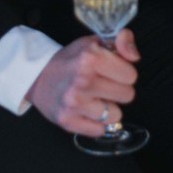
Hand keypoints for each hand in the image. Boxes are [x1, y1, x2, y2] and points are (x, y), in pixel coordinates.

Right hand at [25, 30, 139, 136]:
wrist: (37, 77)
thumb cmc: (70, 60)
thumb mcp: (94, 42)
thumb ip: (121, 42)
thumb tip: (135, 56)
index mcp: (90, 58)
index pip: (131, 75)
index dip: (123, 72)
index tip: (111, 71)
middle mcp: (82, 81)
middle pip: (127, 95)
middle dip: (117, 89)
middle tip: (102, 84)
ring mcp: (75, 104)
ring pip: (116, 115)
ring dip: (107, 108)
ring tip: (93, 98)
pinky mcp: (68, 122)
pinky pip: (100, 130)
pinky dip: (96, 123)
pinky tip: (86, 110)